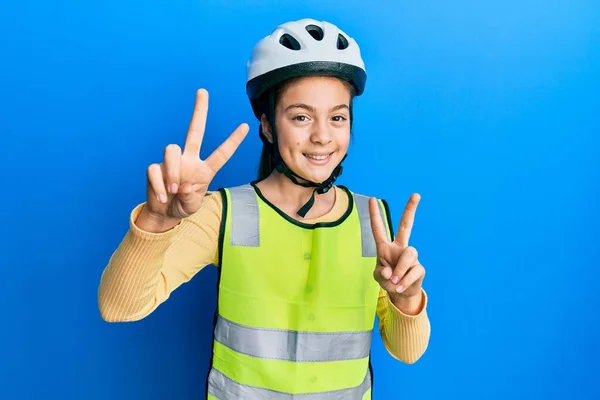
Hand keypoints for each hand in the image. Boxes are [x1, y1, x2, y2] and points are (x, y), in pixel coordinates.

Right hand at [145, 88, 248, 220]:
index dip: (233, 141)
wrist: (164, 212)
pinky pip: (155, 170)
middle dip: (199, 111)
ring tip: (173, 189)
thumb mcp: (191, 206)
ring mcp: (172, 163)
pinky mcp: (155, 168)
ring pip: (171, 149)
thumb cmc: (183, 205)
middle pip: (194, 131)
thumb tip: (183, 185)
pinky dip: (159, 185)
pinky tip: (163, 197)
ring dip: (172, 171)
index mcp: (205, 170)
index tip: (245, 126)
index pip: (222, 153)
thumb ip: (191, 197)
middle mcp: (189, 160)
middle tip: (203, 91)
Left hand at [369, 194, 424, 300]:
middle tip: (416, 194)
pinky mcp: (419, 268)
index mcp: (385, 247)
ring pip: (409, 254)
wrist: (402, 294)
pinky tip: (400, 287)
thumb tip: (391, 271)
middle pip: (406, 225)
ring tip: (394, 282)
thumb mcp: (379, 277)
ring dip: (400, 271)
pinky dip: (404, 282)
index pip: (378, 229)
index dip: (374, 215)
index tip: (372, 199)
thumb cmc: (388, 280)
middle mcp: (399, 247)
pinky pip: (413, 271)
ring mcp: (410, 256)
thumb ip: (381, 273)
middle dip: (410, 210)